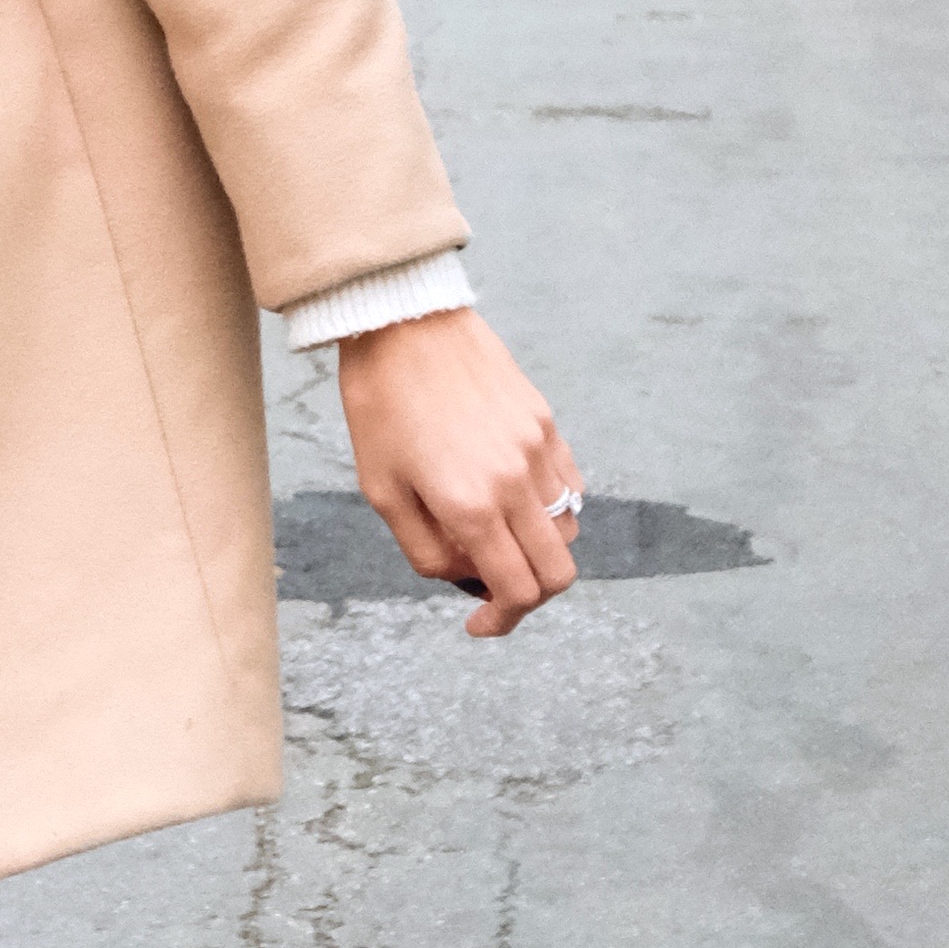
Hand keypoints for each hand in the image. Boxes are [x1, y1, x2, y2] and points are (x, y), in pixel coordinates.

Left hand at [335, 309, 579, 636]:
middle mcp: (515, 481)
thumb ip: (426, 550)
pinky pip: (569, 486)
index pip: (517, 590)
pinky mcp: (546, 422)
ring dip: (537, 549)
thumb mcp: (381, 492)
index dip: (502, 620)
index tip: (480, 622)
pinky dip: (548, 509)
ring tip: (493, 534)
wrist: (403, 325)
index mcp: (471, 505)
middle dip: (530, 597)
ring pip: (568, 531)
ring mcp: (538, 449)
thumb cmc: (379, 409)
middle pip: (558, 572)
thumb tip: (464, 580)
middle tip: (493, 591)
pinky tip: (508, 497)